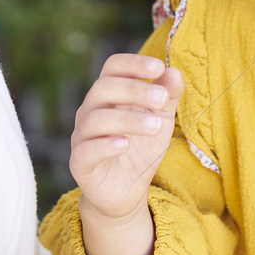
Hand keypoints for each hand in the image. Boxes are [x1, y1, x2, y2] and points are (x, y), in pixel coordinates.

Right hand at [70, 53, 183, 221]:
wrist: (126, 191)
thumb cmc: (141, 148)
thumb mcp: (161, 120)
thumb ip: (168, 96)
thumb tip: (174, 72)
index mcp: (109, 95)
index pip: (112, 67)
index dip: (133, 63)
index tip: (158, 67)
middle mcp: (91, 111)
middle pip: (103, 88)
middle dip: (135, 89)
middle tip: (162, 98)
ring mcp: (82, 137)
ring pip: (96, 119)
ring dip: (129, 119)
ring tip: (156, 125)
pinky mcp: (80, 164)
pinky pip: (86, 150)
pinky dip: (105, 145)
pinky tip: (125, 144)